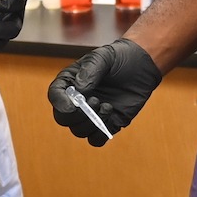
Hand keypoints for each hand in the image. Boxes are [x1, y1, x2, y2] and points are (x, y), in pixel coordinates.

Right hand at [48, 39, 162, 144]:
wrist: (141, 65)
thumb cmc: (119, 57)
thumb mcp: (103, 57)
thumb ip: (89, 72)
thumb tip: (80, 92)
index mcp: (70, 82)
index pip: (55, 96)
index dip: (60, 103)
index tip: (74, 104)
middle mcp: (76, 101)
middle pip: (63, 118)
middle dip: (76, 116)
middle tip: (95, 101)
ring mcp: (90, 114)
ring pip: (78, 131)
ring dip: (91, 123)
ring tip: (106, 105)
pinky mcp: (106, 124)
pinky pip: (95, 140)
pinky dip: (100, 133)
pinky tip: (111, 113)